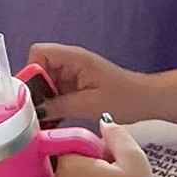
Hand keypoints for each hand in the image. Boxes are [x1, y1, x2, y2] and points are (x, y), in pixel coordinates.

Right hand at [29, 42, 149, 122]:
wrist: (146, 101)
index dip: (30, 72)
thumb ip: (59, 105)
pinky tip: (53, 123)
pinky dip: (52, 106)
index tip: (30, 96)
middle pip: (39, 69)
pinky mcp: (76, 86)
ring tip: (42, 122)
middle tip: (34, 113)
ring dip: (43, 101)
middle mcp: (70, 62)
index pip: (38, 53)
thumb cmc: (124, 98)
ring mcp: (72, 74)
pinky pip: (56, 93)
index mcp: (73, 58)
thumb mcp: (89, 104)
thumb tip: (34, 110)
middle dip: (35, 91)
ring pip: (45, 83)